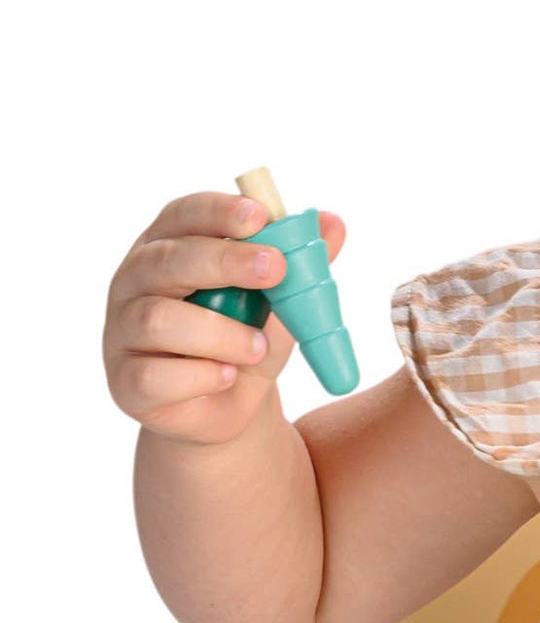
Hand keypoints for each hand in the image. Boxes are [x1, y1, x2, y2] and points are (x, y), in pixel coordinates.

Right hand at [104, 193, 347, 445]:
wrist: (225, 410)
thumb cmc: (245, 340)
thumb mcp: (279, 303)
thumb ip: (301, 264)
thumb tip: (334, 222)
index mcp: (169, 248)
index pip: (182, 215)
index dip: (219, 212)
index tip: (261, 215)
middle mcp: (135, 283)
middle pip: (167, 260)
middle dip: (225, 261)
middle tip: (276, 269)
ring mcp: (122, 332)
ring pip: (159, 320)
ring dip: (219, 332)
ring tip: (258, 348)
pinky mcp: (125, 382)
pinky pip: (153, 374)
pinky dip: (198, 376)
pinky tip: (225, 377)